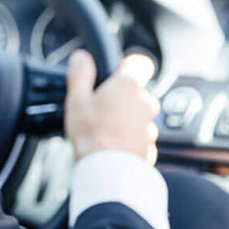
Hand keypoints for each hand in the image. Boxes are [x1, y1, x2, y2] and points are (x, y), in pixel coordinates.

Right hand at [64, 49, 159, 163]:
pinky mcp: (150, 148)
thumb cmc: (92, 134)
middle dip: (124, 98)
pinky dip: (131, 140)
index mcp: (128, 86)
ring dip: (128, 121)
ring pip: (141, 117)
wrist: (108, 172)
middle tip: (104, 108)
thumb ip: (80, 74)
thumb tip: (81, 57)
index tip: (119, 70)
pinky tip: (114, 146)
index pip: (141, 63)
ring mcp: (150, 127)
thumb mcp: (77, 100)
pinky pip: (141, 138)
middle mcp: (145, 103)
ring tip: (107, 131)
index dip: (130, 65)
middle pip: (139, 92)